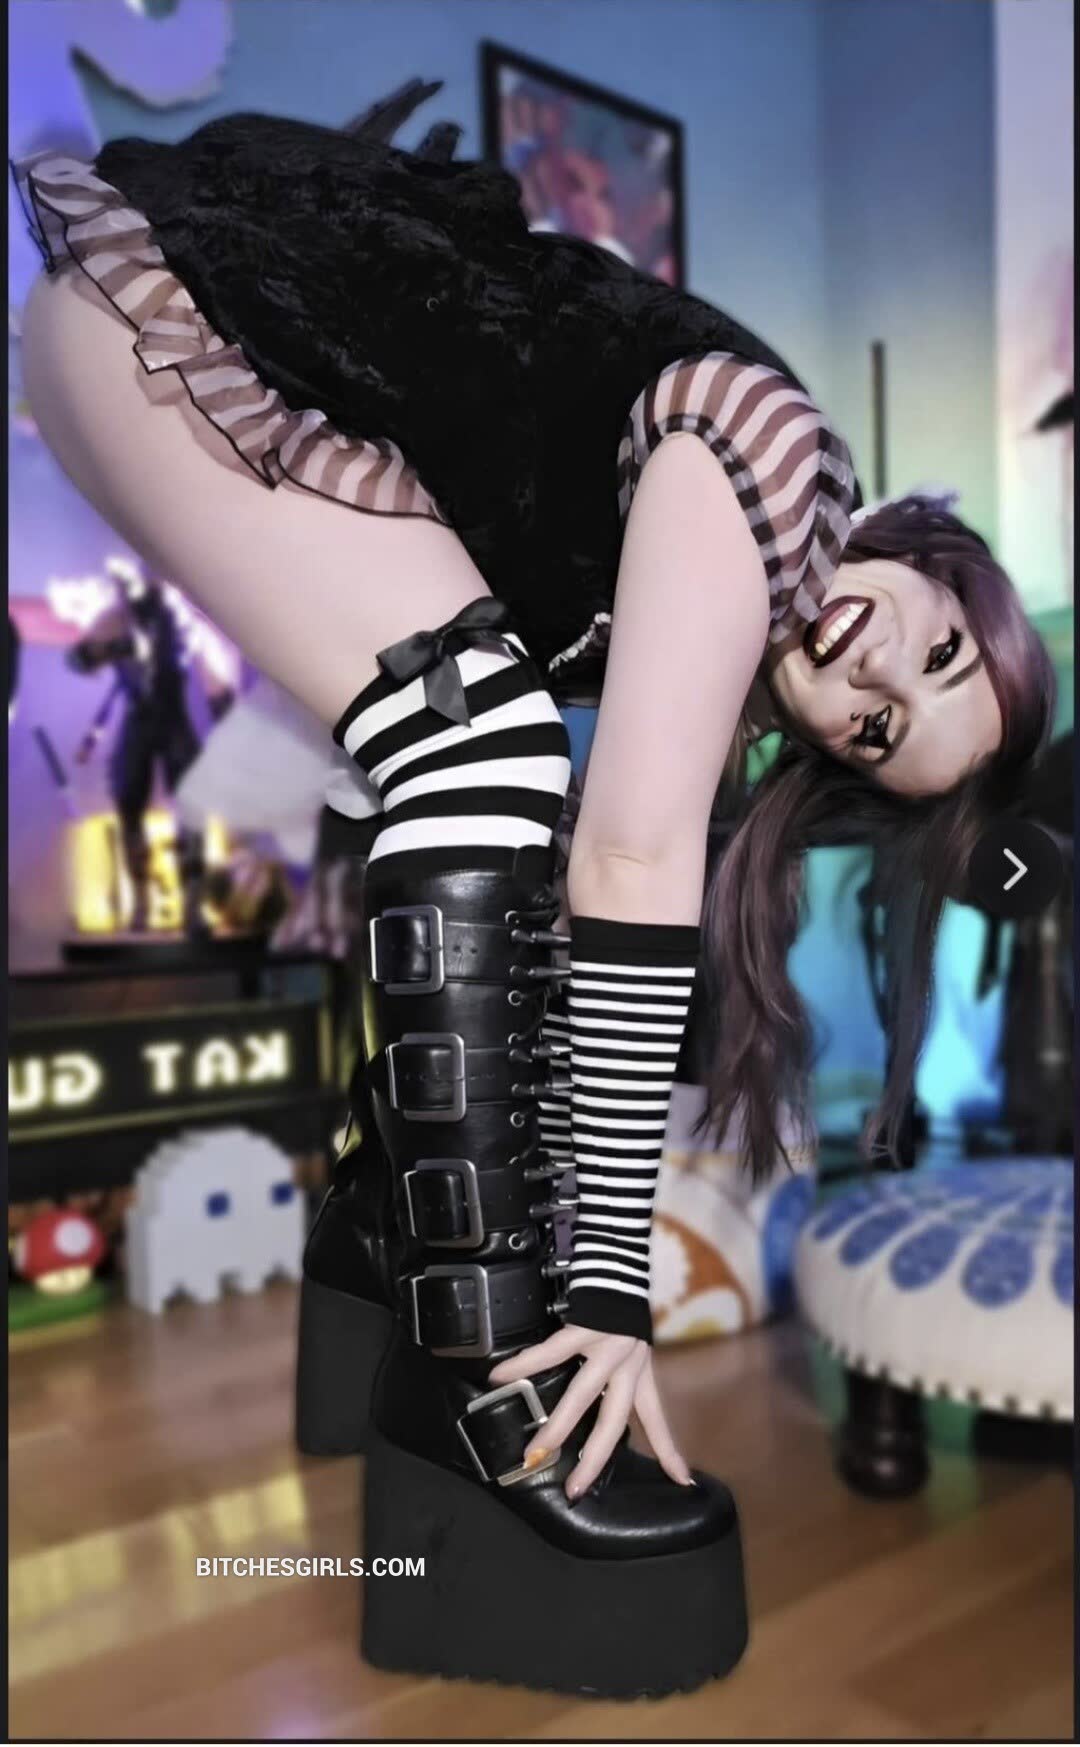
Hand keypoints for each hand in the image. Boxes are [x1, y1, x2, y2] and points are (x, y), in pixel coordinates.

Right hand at [488, 1322, 693, 1498]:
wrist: (618, 1262)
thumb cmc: (619, 1309)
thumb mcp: (634, 1347)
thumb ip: (623, 1376)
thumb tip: (605, 1404)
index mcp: (641, 1373)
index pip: (657, 1419)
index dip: (669, 1450)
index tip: (683, 1481)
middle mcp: (629, 1364)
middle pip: (613, 1419)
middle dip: (594, 1457)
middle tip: (574, 1489)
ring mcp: (607, 1346)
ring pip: (581, 1394)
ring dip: (558, 1425)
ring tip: (535, 1451)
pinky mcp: (584, 1326)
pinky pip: (550, 1351)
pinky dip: (524, 1365)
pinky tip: (499, 1377)